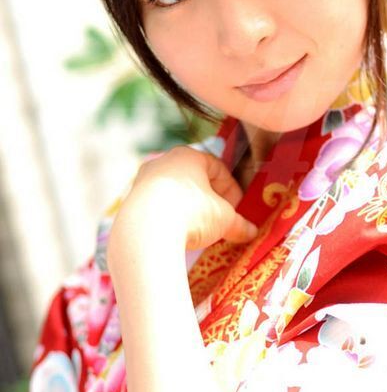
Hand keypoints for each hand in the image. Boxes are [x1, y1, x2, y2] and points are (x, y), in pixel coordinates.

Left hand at [113, 145, 257, 253]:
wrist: (145, 233)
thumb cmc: (191, 214)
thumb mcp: (224, 220)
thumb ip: (240, 224)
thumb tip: (251, 232)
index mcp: (188, 156)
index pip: (217, 168)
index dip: (232, 189)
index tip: (237, 208)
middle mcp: (163, 162)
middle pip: (194, 179)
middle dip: (210, 200)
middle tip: (220, 219)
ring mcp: (143, 181)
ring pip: (174, 193)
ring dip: (189, 209)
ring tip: (199, 231)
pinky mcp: (130, 202)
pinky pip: (157, 207)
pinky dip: (171, 219)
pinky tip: (178, 236)